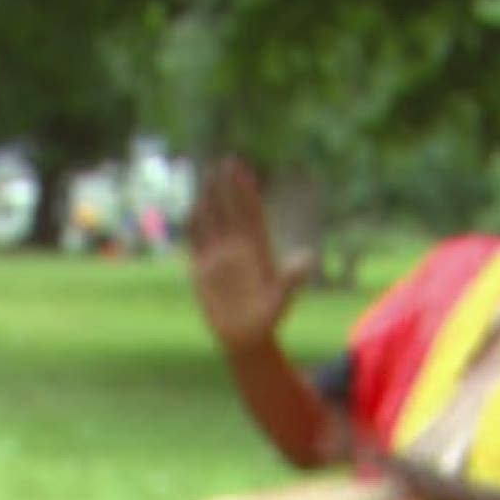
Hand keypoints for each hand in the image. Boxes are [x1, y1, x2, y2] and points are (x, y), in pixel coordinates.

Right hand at [186, 157, 314, 349]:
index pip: (251, 214)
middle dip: (226, 188)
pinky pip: (197, 242)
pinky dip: (194, 226)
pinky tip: (191, 209)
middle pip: (231, 211)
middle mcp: (238, 248)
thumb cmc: (269, 317)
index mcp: (258, 249)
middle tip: (223, 162)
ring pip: (213, 222)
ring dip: (209, 200)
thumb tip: (308, 258)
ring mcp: (220, 257)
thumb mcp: (282, 298)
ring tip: (205, 177)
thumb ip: (292, 278)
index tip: (243, 171)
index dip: (246, 193)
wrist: (247, 337)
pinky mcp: (204, 270)